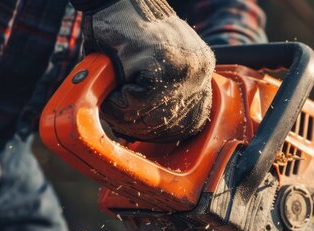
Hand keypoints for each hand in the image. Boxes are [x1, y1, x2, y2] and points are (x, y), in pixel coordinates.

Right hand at [81, 0, 214, 141]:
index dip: (164, 132)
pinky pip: (138, 100)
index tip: (141, 131)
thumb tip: (144, 134)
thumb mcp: (153, 70)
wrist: (117, 0)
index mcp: (201, 72)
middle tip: (119, 116)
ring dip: (125, 114)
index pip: (193, 120)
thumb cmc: (128, 35)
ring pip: (153, 114)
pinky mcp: (162, 60)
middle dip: (140, 126)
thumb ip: (157, 97)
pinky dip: (119, 100)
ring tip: (112, 100)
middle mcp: (199, 69)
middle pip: (172, 122)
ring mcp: (184, 65)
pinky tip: (113, 86)